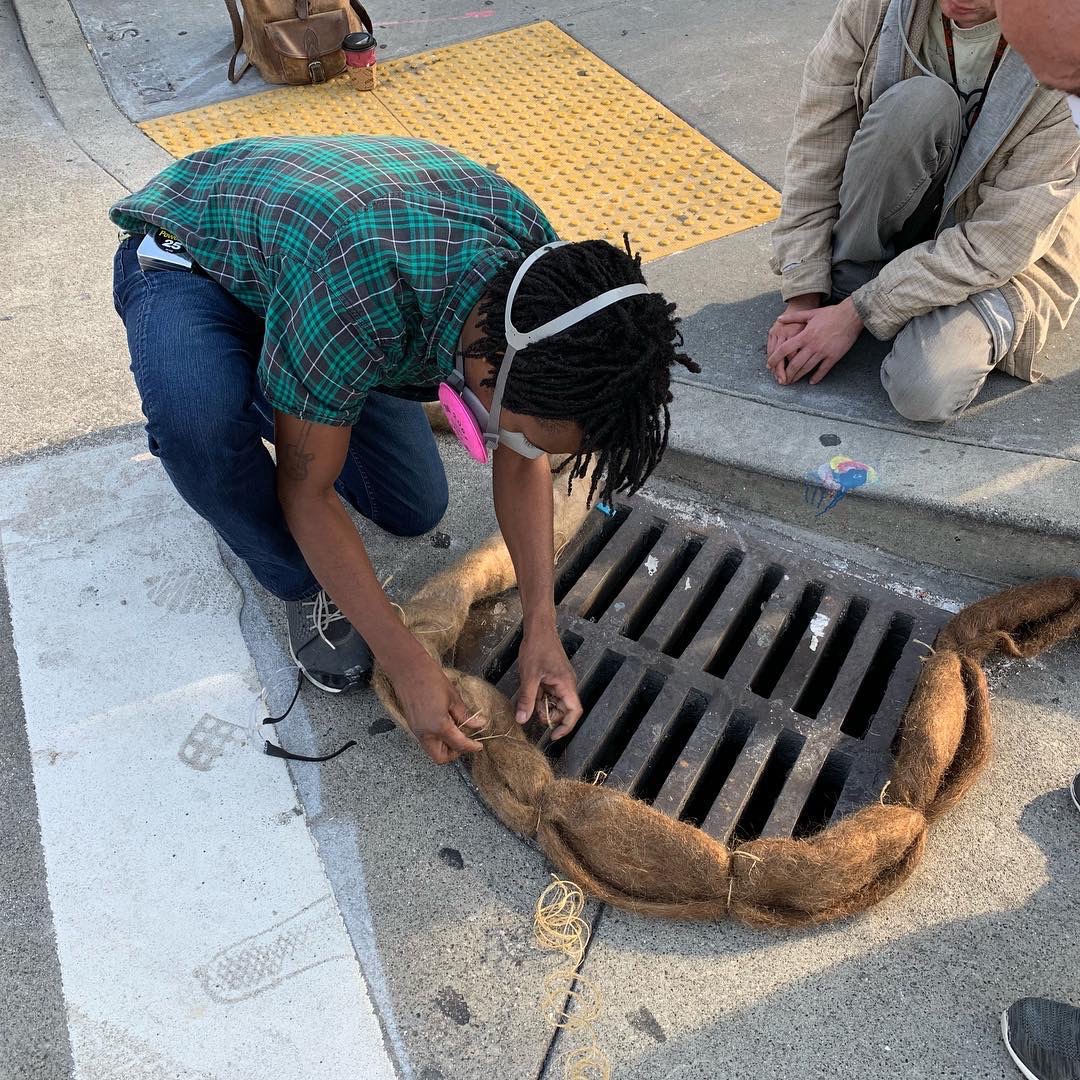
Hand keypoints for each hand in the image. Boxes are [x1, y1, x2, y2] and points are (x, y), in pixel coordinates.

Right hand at [389, 649, 484, 763]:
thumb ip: (465, 715)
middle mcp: (425, 733)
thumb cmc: (431, 679)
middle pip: (440, 757)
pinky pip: (426, 740)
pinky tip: (445, 725)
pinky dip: (437, 738)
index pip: (459, 745)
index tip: (479, 746)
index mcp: (438, 727)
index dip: (471, 747)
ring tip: (456, 730)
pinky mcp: (412, 725)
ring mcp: (416, 730)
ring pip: (432, 749)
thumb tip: (479, 724)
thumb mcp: (453, 697)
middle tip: (466, 741)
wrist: (408, 668)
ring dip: (445, 746)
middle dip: (454, 753)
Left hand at [515, 627, 582, 738]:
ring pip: (555, 702)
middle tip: (533, 713)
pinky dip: (541, 696)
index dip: (566, 726)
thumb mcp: (529, 677)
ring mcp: (561, 680)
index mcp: (566, 684)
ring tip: (530, 700)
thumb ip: (526, 699)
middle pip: (564, 709)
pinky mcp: (554, 677)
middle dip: (550, 715)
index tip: (553, 736)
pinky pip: (550, 693)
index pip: (574, 712)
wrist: (538, 628)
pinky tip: (531, 691)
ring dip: (543, 706)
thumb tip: (522, 720)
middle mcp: (567, 684)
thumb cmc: (536, 648)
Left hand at [766, 297, 863, 385]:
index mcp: (805, 335)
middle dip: (786, 373)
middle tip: (781, 379)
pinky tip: (811, 381)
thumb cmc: (831, 313)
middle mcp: (812, 345)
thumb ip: (794, 317)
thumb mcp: (810, 313)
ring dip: (798, 377)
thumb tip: (779, 319)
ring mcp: (823, 352)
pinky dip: (816, 377)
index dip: (775, 358)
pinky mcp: (834, 356)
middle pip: (795, 364)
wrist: (852, 315)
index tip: (769, 365)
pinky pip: (823, 370)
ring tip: (792, 381)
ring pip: (807, 368)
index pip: (785, 349)